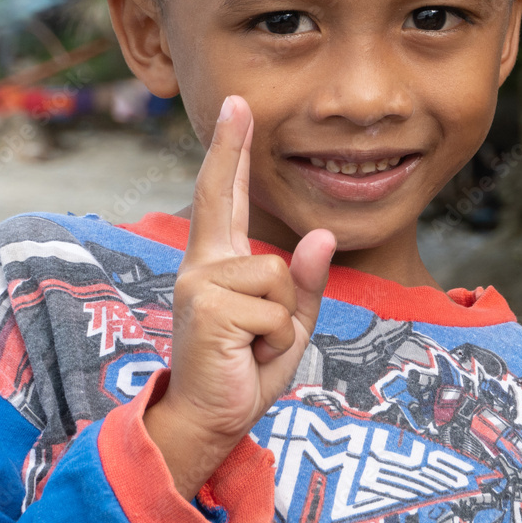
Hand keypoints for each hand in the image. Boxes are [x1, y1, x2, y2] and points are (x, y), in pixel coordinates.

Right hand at [143, 94, 335, 498]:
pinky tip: (247, 354)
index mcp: (219, 264)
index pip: (224, 198)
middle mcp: (202, 264)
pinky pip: (274, 308)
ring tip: (255, 344)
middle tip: (236, 101)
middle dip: (229, 147)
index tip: (234, 108)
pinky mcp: (207, 306)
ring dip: (283, 319)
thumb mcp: (287, 324)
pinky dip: (276, 339)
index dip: (228, 152)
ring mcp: (200, 282)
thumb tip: (321, 236)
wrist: (210, 420)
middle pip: (223, 196)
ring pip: (278, 275)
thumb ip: (303, 282)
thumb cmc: (245, 368)